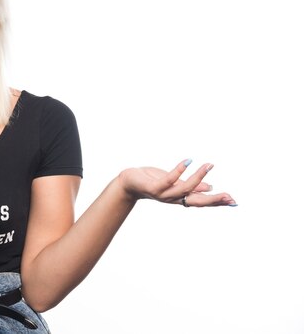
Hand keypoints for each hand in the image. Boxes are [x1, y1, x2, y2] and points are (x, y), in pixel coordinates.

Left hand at [118, 159, 236, 206]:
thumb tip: (210, 188)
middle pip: (196, 202)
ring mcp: (163, 194)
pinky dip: (179, 171)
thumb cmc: (152, 181)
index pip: (201, 201)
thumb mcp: (174, 183)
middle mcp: (173, 198)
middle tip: (230, 197)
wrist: (129, 183)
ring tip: (209, 165)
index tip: (234, 202)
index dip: (217, 203)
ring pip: (185, 190)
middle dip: (213, 200)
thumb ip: (190, 186)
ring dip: (198, 177)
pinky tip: (188, 161)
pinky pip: (168, 180)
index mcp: (180, 197)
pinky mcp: (153, 188)